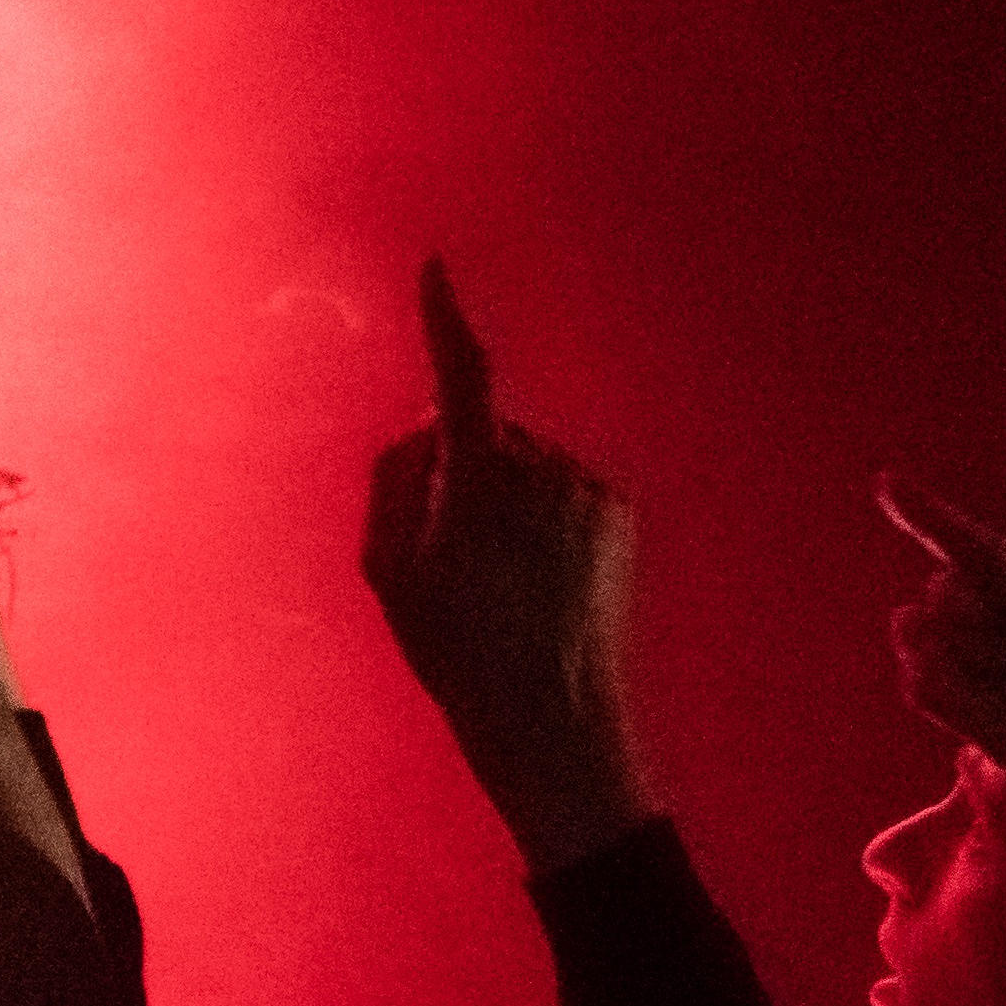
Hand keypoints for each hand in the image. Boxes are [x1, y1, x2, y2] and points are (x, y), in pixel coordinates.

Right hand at [359, 259, 647, 874]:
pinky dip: (544, 522)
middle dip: (461, 469)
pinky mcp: (619, 514)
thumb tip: (428, 434)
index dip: (446, 317)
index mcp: (481, 478)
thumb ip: (395, 483)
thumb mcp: (387, 576)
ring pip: (524, 466)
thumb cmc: (461, 661)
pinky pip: (562, 492)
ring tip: (501, 590)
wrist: (560, 735)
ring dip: (504, 503)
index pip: (463, 375)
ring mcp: (588, 490)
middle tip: (450, 561)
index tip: (436, 271)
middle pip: (483, 434)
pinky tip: (540, 587)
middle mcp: (544, 468)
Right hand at [880, 478, 1005, 788]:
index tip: (885, 481)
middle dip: (956, 638)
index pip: (979, 556)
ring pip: (974, 580)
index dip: (926, 519)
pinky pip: (1004, 568)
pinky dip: (1005, 606)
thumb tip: (901, 622)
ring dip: (980, 628)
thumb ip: (940, 687)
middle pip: (952, 591)